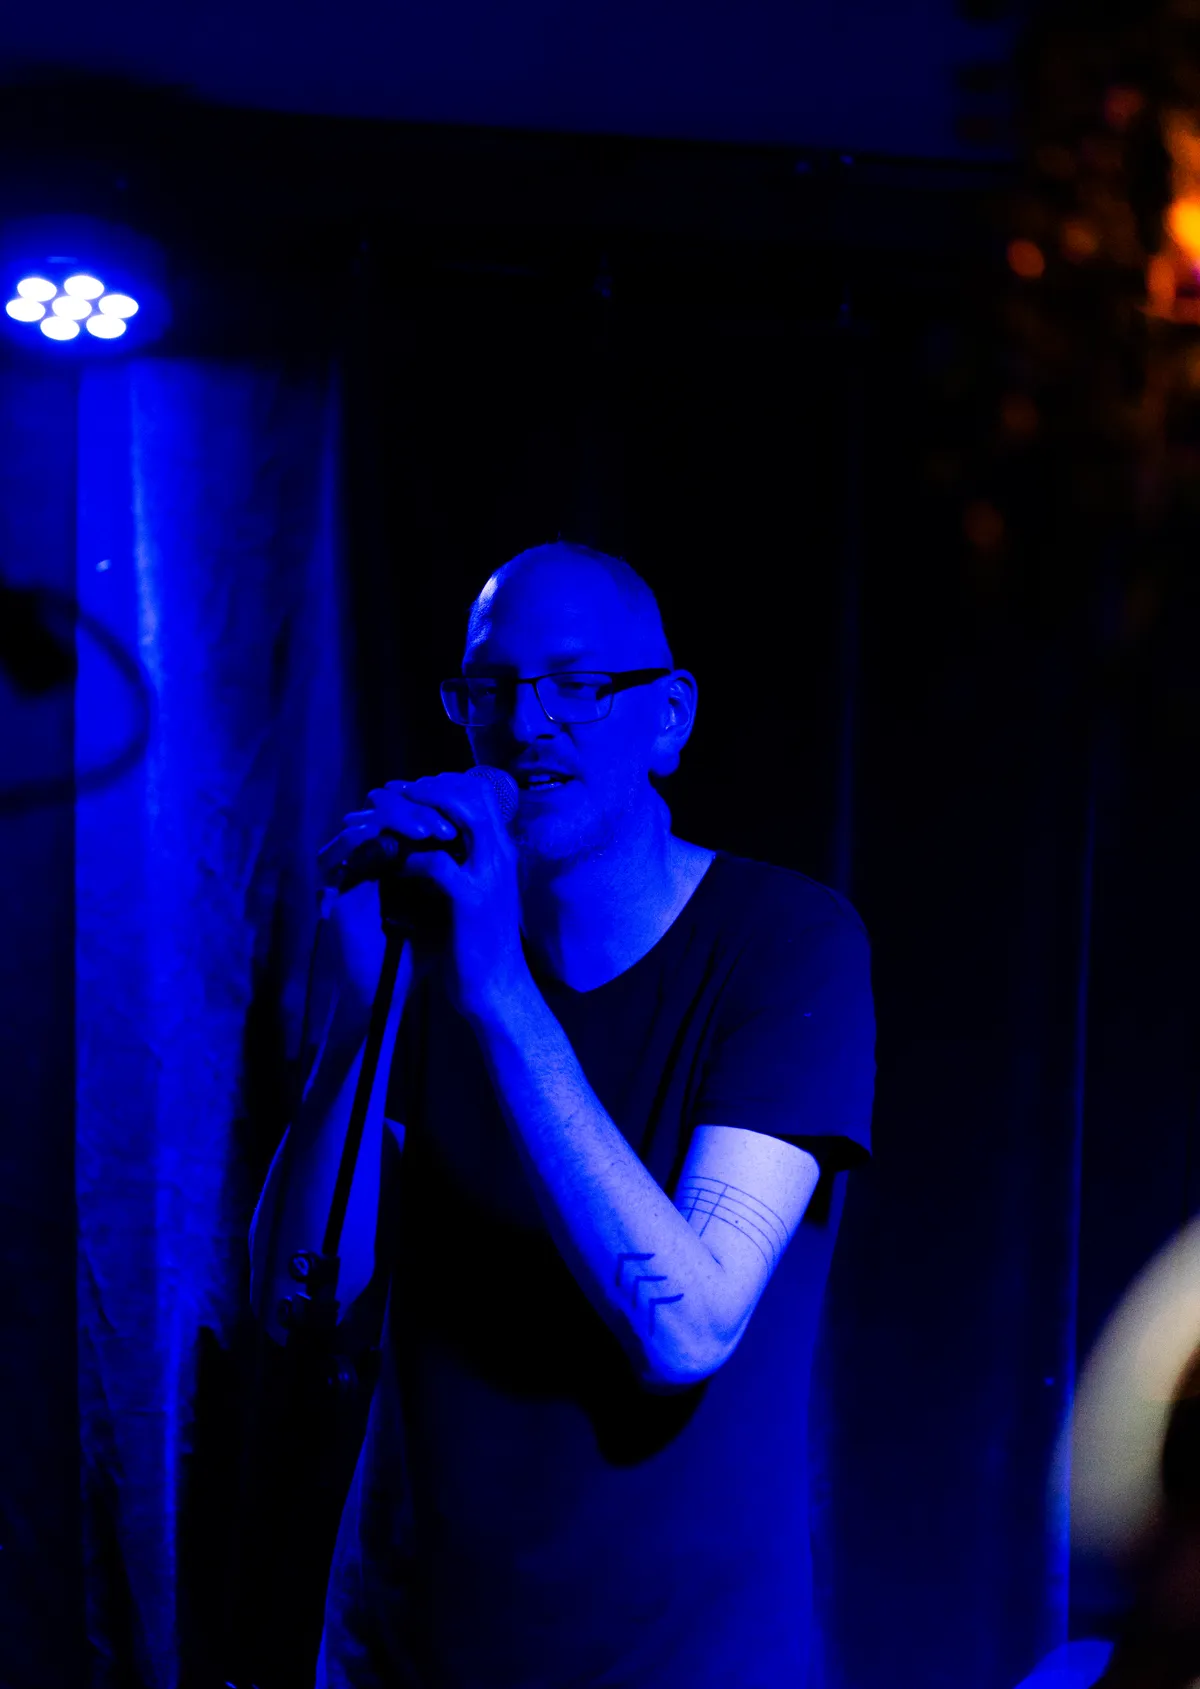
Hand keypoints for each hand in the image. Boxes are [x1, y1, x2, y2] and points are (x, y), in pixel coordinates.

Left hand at [329, 774, 528, 1020]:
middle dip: (427, 787)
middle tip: (393, 794)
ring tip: (386, 818)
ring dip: (417, 811)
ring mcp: (488, 876)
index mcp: (502, 853)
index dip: (443, 784)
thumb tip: (432, 839)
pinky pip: (436, 861)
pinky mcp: (470, 899)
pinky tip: (391, 864)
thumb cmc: (482, 944)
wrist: (498, 989)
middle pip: (471, 793)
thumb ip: (465, 864)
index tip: (410, 790)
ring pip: (458, 816)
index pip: (480, 794)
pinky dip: (410, 857)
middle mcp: (501, 856)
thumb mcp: (479, 894)